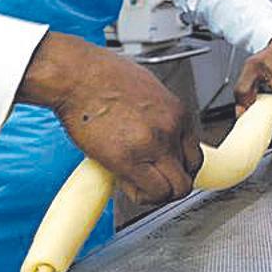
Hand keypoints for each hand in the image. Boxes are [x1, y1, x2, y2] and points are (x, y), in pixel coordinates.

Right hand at [18, 32, 202, 204]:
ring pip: (175, 189)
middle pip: (189, 174)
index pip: (194, 154)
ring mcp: (153, 145)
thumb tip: (157, 134)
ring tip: (138, 185)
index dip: (179, 167)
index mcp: (177, 112)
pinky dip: (141, 195)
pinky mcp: (129, 159)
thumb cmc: (101, 76)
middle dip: (172, 183)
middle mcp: (171, 129)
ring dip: (158, 193)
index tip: (166, 170)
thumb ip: (158, 117)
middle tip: (153, 182)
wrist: (77, 75)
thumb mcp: (145, 91)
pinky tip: (126, 184)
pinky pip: (149, 192)